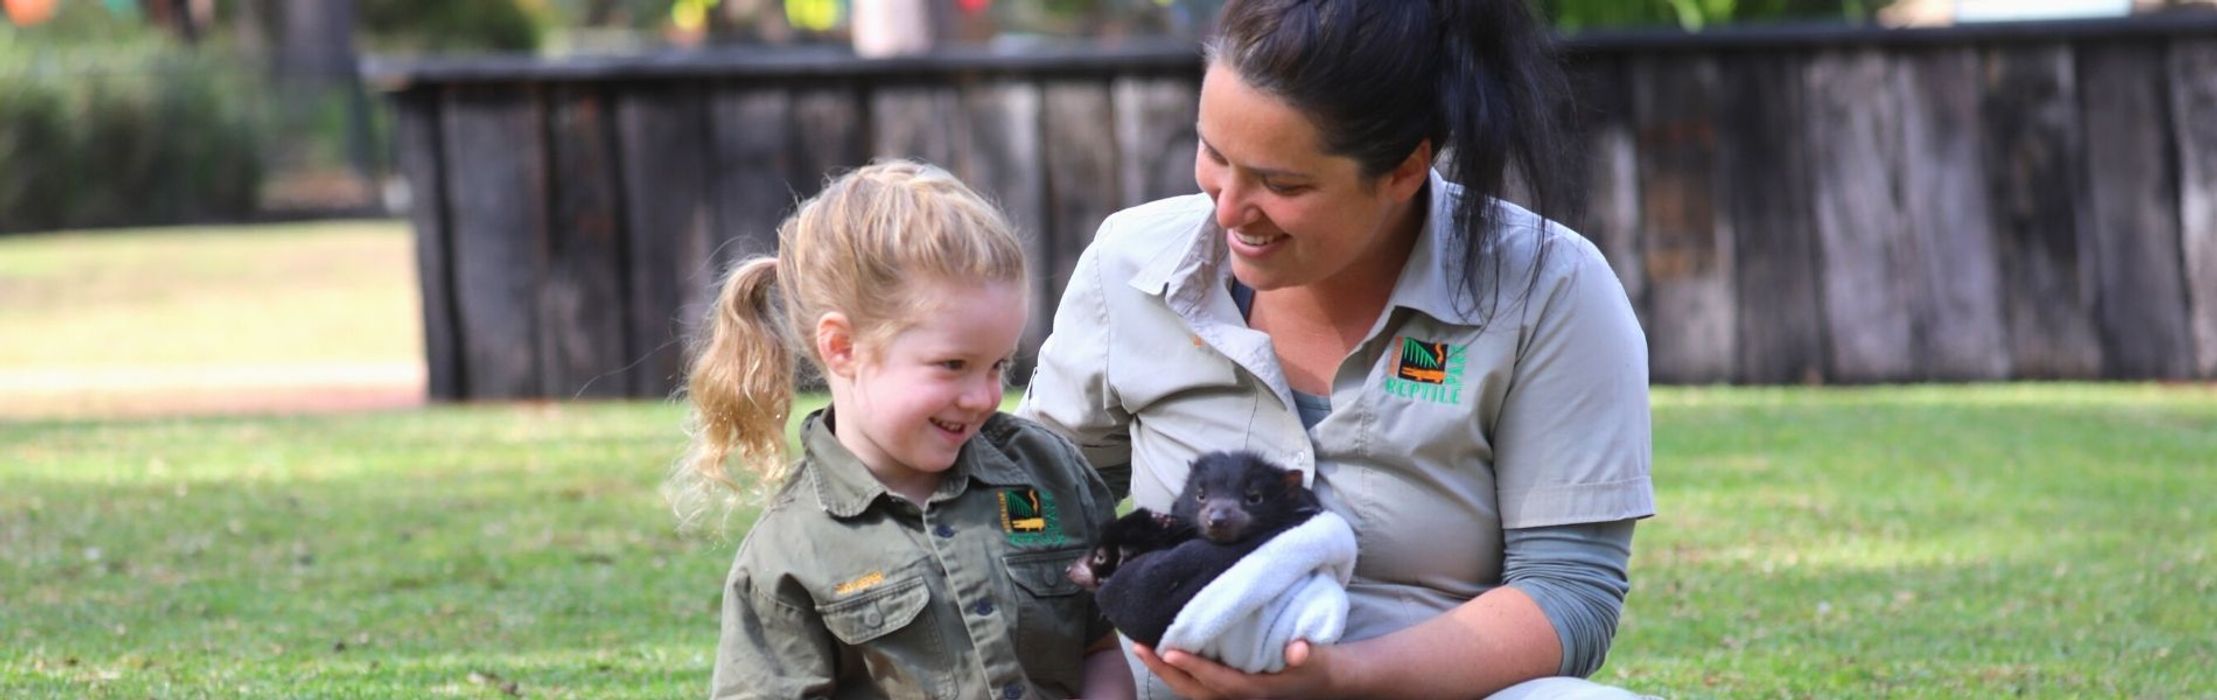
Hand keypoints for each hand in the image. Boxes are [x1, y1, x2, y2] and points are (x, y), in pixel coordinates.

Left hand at [1131, 640, 1338, 699]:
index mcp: (1257, 692)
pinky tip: (1167, 656)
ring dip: (1168, 673)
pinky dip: (1182, 674)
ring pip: (1194, 691)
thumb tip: (1297, 650)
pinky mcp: (1235, 691)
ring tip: (1144, 648)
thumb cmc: (1321, 664)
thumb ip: (1305, 653)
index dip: (1194, 668)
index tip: (1168, 651)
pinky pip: (1201, 688)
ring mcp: (1237, 698)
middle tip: (1139, 646)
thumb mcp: (1317, 657)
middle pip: (1196, 691)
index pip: (1218, 682)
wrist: (1329, 680)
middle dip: (1166, 671)